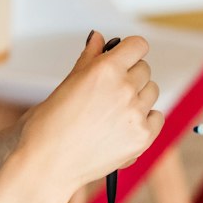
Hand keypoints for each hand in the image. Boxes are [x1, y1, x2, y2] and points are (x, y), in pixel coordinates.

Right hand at [2, 32, 161, 202]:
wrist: (46, 165)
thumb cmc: (48, 125)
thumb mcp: (66, 85)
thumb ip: (88, 59)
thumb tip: (99, 38)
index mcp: (104, 70)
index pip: (138, 45)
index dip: (129, 50)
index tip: (123, 57)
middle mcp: (124, 89)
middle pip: (145, 69)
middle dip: (130, 75)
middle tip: (108, 91)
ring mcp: (135, 114)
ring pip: (152, 92)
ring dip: (138, 97)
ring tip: (113, 112)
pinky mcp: (142, 138)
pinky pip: (156, 118)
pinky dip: (144, 120)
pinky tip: (122, 126)